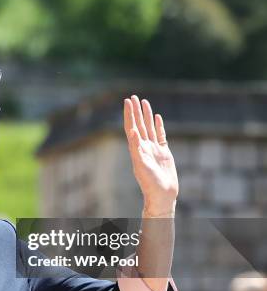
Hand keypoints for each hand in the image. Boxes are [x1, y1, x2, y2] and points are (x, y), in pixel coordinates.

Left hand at [123, 95, 178, 213]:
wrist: (162, 194)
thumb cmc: (150, 182)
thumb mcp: (141, 164)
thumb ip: (136, 148)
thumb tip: (132, 131)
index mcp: (136, 149)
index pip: (131, 127)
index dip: (129, 114)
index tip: (127, 101)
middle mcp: (143, 147)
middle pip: (138, 124)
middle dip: (136, 111)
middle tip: (133, 96)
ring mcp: (153, 149)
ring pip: (149, 127)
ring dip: (146, 115)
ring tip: (144, 102)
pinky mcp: (163, 152)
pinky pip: (160, 135)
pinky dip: (158, 125)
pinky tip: (157, 117)